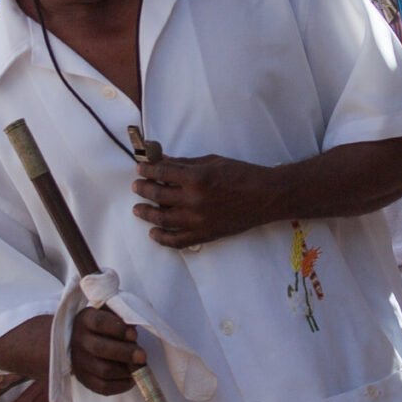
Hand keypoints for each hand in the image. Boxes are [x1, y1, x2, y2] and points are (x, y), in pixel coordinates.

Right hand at [69, 305, 145, 395]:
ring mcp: (78, 361)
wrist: (90, 338)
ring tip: (140, 367)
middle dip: (125, 353)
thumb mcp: (113, 313)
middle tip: (143, 356)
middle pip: (101, 349)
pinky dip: (120, 386)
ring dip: (126, 371)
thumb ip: (123, 316)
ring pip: (104, 370)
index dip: (118, 329)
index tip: (134, 334)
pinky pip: (102, 387)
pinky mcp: (83, 379)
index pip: (99, 323)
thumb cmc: (108, 323)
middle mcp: (78, 340)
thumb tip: (135, 331)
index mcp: (85, 319)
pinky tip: (132, 379)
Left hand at [132, 151, 273, 248]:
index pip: (162, 172)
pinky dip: (162, 238)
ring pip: (162, 219)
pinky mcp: (204, 235)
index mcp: (196, 177)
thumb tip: (163, 161)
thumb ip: (185, 164)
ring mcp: (198, 220)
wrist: (265, 197)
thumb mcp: (212, 161)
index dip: (148, 170)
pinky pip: (177, 241)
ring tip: (138, 209)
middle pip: (158, 195)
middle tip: (137, 187)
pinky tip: (153, 233)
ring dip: (146, 213)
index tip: (141, 169)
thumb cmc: (241, 174)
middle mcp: (194, 200)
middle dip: (143, 189)